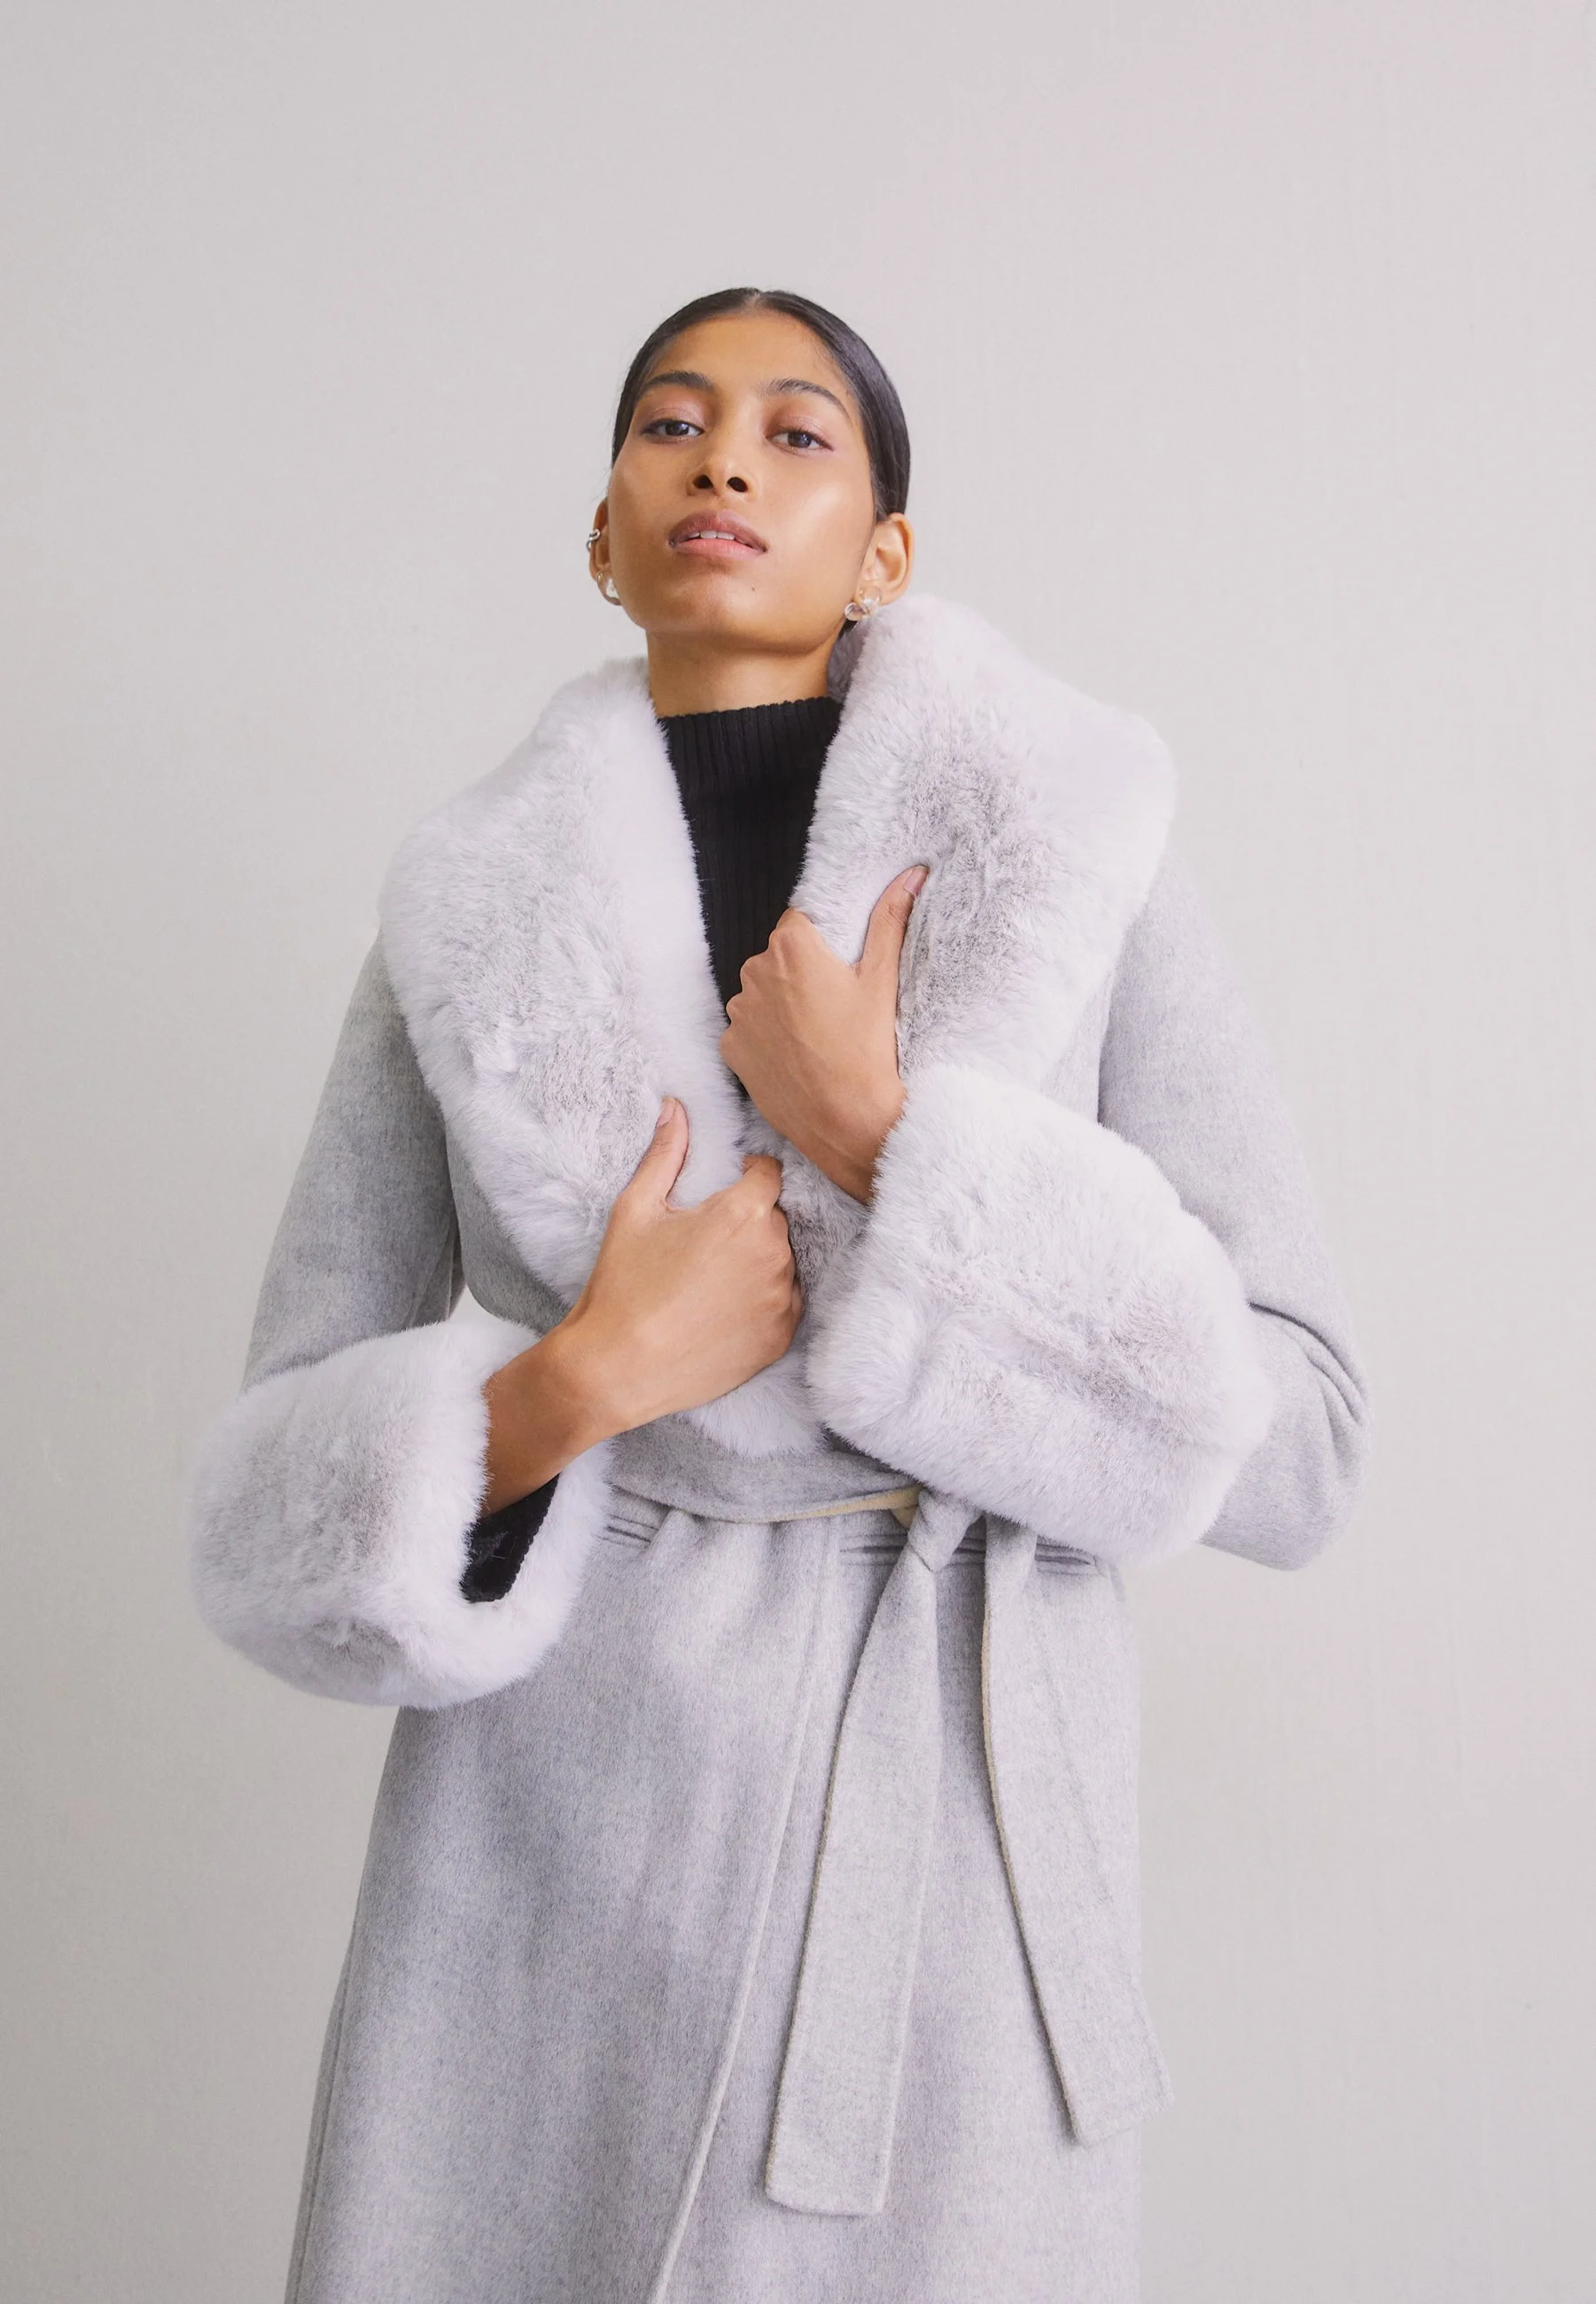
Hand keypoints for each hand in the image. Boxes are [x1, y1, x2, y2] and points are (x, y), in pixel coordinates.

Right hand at [480, 1098, 799, 1506]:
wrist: (617, 1368)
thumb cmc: (622, 1285)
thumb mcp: (635, 1209)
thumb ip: (665, 1153)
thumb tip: (675, 1106)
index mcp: (743, 1214)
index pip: (770, 1173)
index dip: (747, 1175)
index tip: (723, 1190)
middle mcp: (774, 1253)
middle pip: (777, 1218)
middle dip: (749, 1221)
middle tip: (706, 1242)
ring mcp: (782, 1299)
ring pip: (782, 1260)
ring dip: (759, 1260)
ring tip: (711, 1280)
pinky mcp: (781, 1337)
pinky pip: (784, 1302)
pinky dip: (763, 1300)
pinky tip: (722, 1309)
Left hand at [720, 866, 926, 1202]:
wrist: (846, 1122)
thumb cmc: (868, 1051)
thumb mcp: (883, 980)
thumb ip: (890, 919)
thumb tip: (912, 874)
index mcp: (792, 945)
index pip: (800, 922)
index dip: (822, 946)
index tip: (840, 970)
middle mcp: (754, 971)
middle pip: (778, 957)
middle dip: (801, 974)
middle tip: (836, 1008)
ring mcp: (739, 1012)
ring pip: (762, 993)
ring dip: (782, 1005)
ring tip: (818, 1035)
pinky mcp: (731, 1047)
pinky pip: (749, 1029)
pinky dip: (767, 1037)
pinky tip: (797, 1055)